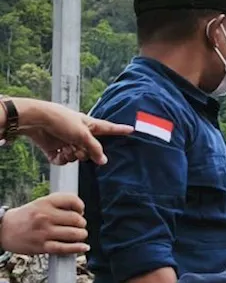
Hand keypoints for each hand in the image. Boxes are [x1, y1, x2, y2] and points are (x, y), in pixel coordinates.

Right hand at [0, 195, 88, 255]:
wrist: (3, 230)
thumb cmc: (25, 217)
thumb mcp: (40, 203)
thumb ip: (58, 205)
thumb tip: (80, 211)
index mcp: (45, 203)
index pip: (72, 200)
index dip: (80, 206)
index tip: (80, 211)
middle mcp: (45, 216)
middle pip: (76, 219)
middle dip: (81, 223)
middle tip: (78, 225)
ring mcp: (43, 232)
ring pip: (74, 234)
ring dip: (81, 235)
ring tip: (79, 235)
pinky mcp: (42, 246)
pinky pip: (65, 248)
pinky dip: (77, 248)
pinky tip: (84, 247)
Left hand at [10, 98, 132, 164]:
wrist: (36, 121)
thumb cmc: (62, 121)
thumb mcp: (83, 135)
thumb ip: (95, 149)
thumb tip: (104, 161)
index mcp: (89, 125)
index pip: (108, 128)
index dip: (120, 130)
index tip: (131, 129)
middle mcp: (79, 134)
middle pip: (90, 150)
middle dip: (85, 153)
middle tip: (79, 149)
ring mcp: (67, 141)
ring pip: (76, 157)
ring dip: (72, 156)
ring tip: (66, 149)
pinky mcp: (54, 149)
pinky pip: (63, 161)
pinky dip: (61, 160)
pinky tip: (58, 154)